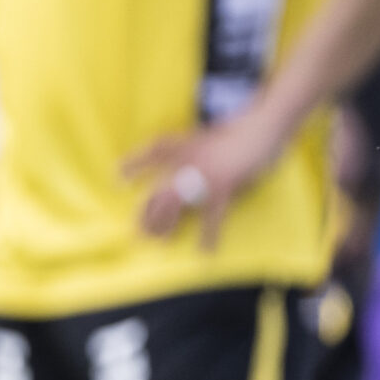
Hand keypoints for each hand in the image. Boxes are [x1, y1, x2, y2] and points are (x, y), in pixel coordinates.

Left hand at [124, 100, 296, 245]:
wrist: (260, 129)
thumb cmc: (236, 135)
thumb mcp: (205, 139)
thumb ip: (189, 152)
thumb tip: (179, 172)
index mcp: (179, 146)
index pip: (150, 155)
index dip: (133, 166)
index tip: (119, 178)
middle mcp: (183, 162)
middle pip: (157, 192)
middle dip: (147, 215)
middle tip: (138, 234)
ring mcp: (201, 175)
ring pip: (174, 206)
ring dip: (165, 226)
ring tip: (159, 242)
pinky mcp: (223, 186)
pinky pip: (212, 215)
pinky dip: (209, 234)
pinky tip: (205, 251)